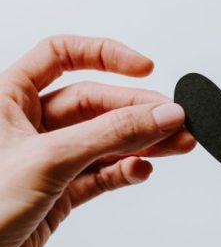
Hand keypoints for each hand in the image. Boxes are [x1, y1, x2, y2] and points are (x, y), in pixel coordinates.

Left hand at [0, 36, 194, 246]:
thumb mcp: (49, 159)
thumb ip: (110, 134)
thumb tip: (161, 114)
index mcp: (9, 98)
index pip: (62, 55)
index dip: (106, 55)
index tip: (145, 67)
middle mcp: (30, 125)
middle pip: (97, 103)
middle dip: (139, 111)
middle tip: (175, 120)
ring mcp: (49, 159)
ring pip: (105, 140)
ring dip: (143, 142)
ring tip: (178, 144)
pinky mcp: (61, 191)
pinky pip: (102, 173)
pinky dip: (125, 171)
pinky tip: (141, 170)